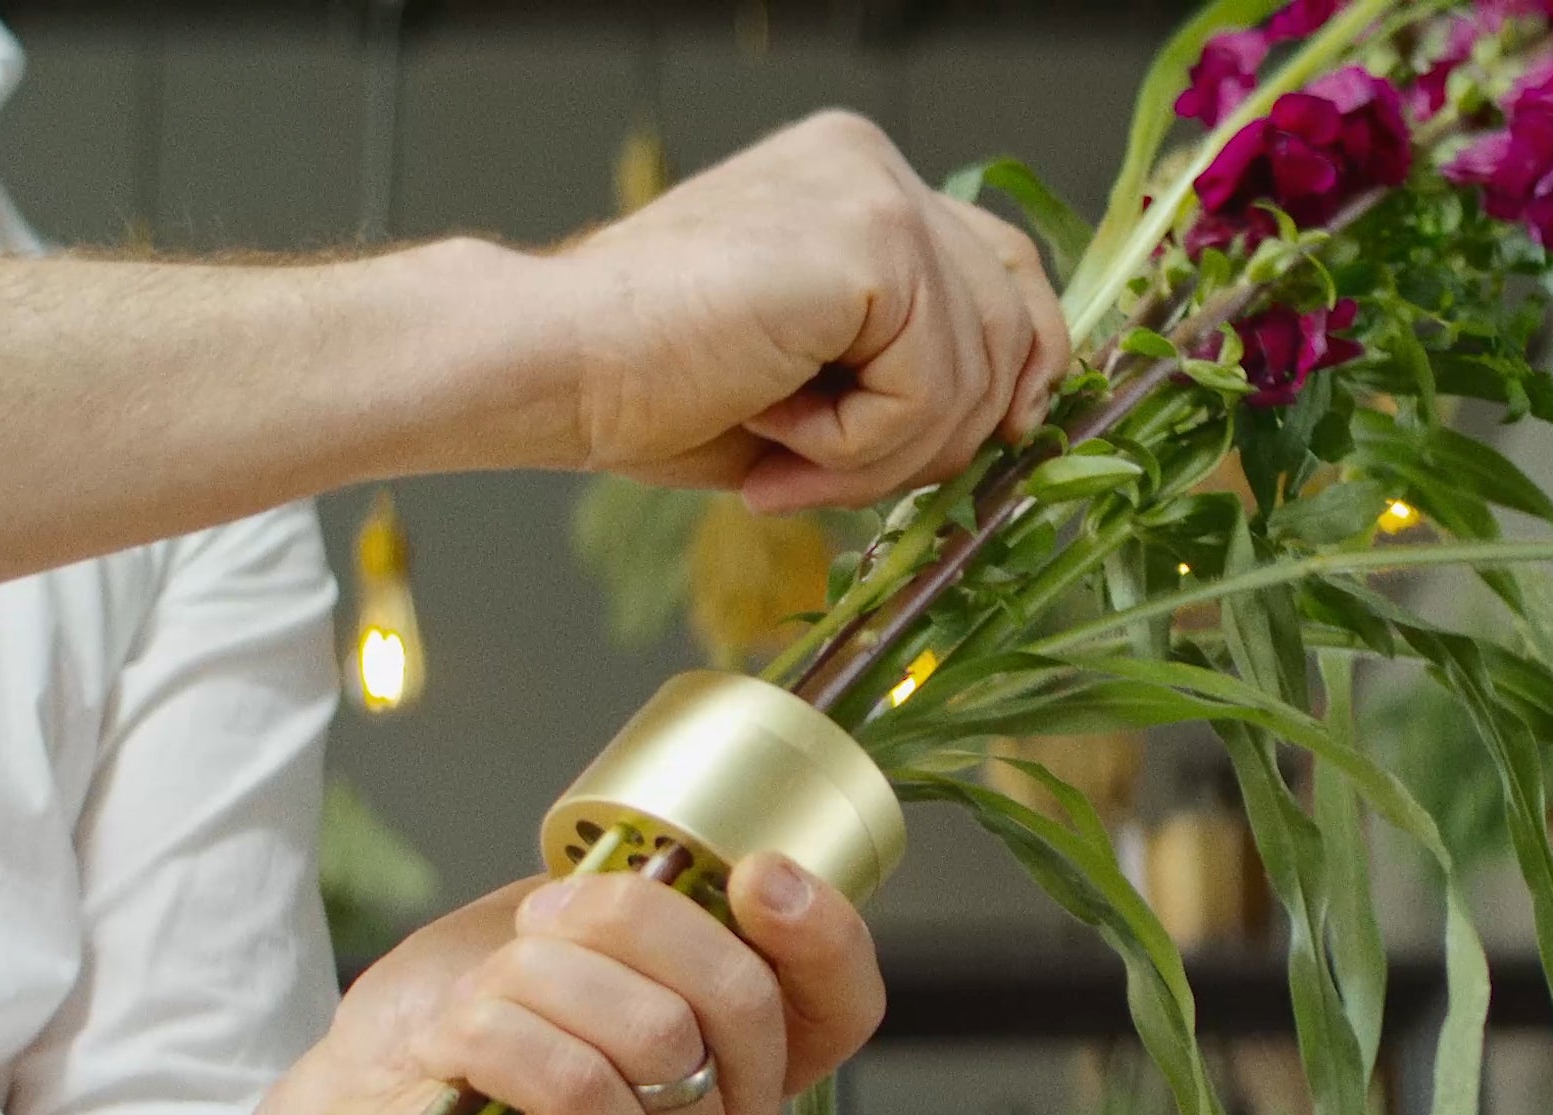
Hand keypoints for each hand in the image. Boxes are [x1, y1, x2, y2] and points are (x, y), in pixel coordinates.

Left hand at [209, 854, 883, 1114]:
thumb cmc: (440, 1037)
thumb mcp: (549, 934)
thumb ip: (629, 910)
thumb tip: (682, 862)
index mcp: (739, 1057)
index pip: (838, 1002)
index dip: (820, 930)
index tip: (752, 871)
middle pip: (742, 993)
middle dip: (619, 922)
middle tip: (533, 930)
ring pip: (654, 1031)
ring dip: (534, 984)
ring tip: (475, 1011)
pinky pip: (579, 1087)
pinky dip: (500, 1040)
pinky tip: (459, 1059)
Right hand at [554, 108, 1069, 511]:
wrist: (559, 367)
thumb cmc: (656, 386)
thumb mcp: (812, 380)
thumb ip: (902, 370)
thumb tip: (1005, 421)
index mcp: (858, 183)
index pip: (1003, 268)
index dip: (1020, 363)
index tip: (1000, 438)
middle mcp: (876, 167)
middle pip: (1005, 327)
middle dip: (937, 441)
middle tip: (823, 481)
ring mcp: (876, 194)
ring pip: (973, 374)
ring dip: (882, 459)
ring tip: (783, 463)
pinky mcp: (869, 242)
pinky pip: (928, 391)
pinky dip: (856, 449)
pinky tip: (776, 432)